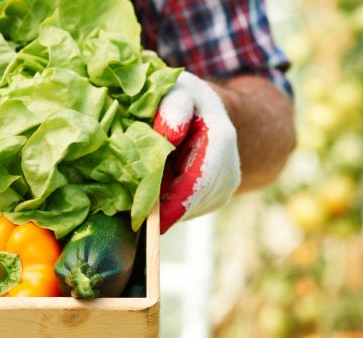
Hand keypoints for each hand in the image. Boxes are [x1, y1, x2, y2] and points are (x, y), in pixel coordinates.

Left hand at [153, 71, 240, 233]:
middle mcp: (229, 170)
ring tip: (144, 188)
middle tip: (132, 209)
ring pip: (189, 209)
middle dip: (161, 208)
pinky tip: (158, 187)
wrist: (208, 113)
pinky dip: (170, 205)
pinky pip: (189, 210)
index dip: (174, 204)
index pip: (198, 181)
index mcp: (220, 141)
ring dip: (164, 206)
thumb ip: (173, 106)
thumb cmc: (185, 98)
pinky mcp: (218, 199)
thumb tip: (167, 136)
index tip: (150, 220)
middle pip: (192, 201)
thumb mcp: (178, 91)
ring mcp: (226, 188)